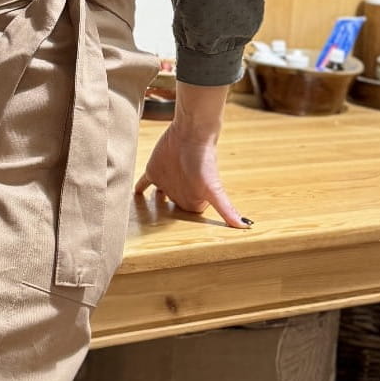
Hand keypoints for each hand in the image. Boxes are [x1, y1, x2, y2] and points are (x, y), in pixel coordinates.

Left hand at [136, 123, 250, 228]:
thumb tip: (246, 226)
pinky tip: (133, 195)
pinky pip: (144, 184)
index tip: (172, 246)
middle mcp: (180, 194)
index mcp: (193, 201)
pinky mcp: (154, 172)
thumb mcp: (214, 189)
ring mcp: (166, 183)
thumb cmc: (205, 161)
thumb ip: (226, 208)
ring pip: (156, 201)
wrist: (191, 134)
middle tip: (152, 238)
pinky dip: (138, 190)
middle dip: (163, 223)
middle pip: (170, 213)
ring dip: (150, 208)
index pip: (185, 221)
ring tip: (142, 221)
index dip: (180, 231)